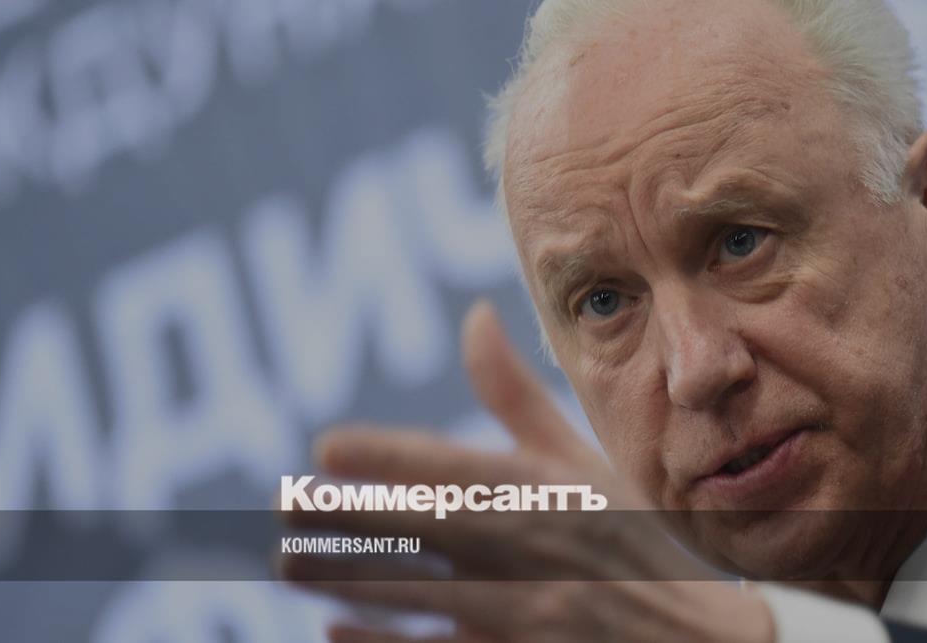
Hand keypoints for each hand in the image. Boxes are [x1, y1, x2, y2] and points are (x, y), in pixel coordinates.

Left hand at [280, 301, 776, 642]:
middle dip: (355, 518)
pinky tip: (335, 633)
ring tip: (291, 563)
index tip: (327, 447)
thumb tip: (475, 315)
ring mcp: (532, 617)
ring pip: (426, 598)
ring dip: (354, 580)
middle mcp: (541, 552)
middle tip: (285, 504)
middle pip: (432, 533)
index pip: (465, 470)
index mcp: (556, 494)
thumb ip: (519, 397)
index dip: (393, 459)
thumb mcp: (588, 464)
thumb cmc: (640, 542)